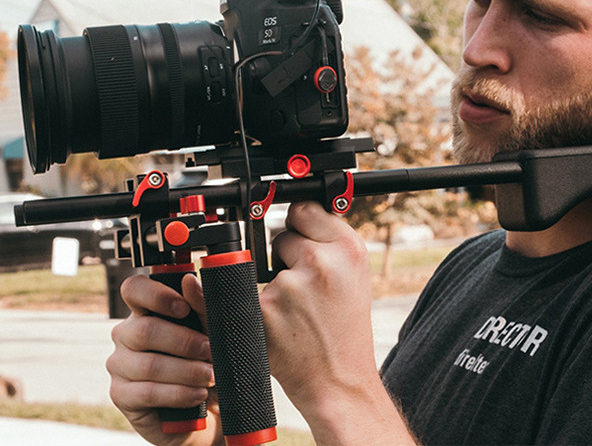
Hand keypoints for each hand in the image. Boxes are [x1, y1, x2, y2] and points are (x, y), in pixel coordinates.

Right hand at [106, 274, 221, 445]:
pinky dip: (178, 393)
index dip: (155, 295)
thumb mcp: (211, 328)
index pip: (134, 289)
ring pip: (149, 364)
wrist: (208, 404)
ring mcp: (120, 364)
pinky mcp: (120, 394)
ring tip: (209, 376)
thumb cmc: (206, 357)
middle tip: (210, 351)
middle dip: (184, 342)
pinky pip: (147, 392)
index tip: (183, 308)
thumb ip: (201, 304)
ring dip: (187, 371)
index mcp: (146, 309)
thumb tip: (189, 280)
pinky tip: (196, 394)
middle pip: (145, 330)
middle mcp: (127, 333)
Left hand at [262, 202, 416, 444]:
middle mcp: (321, 261)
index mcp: (348, 248)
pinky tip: (272, 323)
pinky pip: (238, 291)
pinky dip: (248, 305)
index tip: (300, 237)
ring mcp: (290, 285)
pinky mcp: (263, 310)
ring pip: (262, 265)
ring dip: (271, 284)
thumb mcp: (354, 276)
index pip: (305, 209)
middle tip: (305, 289)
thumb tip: (295, 212)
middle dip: (286, 258)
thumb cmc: (346, 331)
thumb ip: (329, 241)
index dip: (300, 225)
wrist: (340, 382)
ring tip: (295, 312)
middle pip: (283, 235)